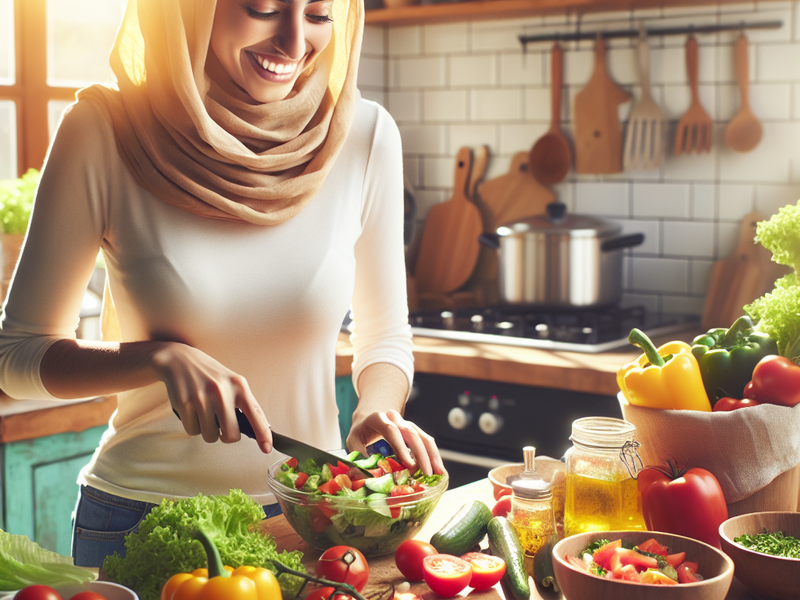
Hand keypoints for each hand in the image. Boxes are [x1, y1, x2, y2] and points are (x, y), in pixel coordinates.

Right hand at [151, 342, 272, 452]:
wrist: (180, 359)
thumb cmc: (210, 375)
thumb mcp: (231, 382)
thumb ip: (243, 403)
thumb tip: (254, 430)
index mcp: (239, 386)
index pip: (256, 414)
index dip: (263, 434)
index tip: (267, 449)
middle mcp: (222, 391)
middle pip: (231, 435)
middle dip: (226, 436)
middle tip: (220, 425)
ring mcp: (202, 397)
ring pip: (210, 436)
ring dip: (207, 430)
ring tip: (203, 412)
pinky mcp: (184, 403)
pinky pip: (193, 431)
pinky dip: (192, 425)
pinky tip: (191, 409)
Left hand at [347, 409, 444, 475]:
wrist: (368, 421)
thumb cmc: (360, 433)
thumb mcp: (352, 442)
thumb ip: (358, 457)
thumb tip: (366, 478)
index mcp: (377, 419)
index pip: (391, 430)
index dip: (401, 447)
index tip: (409, 464)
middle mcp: (394, 418)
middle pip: (411, 433)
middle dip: (421, 454)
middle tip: (426, 473)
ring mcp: (406, 424)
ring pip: (423, 436)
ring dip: (432, 455)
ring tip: (438, 472)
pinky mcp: (414, 431)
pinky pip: (426, 441)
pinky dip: (433, 455)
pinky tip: (438, 468)